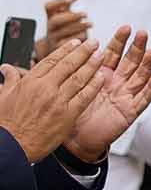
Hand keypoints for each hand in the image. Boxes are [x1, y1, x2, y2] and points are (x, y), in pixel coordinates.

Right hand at [0, 37, 104, 161]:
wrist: (13, 146)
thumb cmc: (8, 124)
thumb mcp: (3, 96)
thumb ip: (10, 79)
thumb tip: (6, 68)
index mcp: (30, 81)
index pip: (52, 59)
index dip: (66, 50)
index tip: (76, 43)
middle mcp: (45, 88)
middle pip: (68, 65)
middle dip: (83, 52)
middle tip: (94, 43)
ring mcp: (58, 102)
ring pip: (79, 78)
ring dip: (92, 65)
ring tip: (101, 56)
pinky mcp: (67, 116)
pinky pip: (84, 97)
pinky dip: (94, 86)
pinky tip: (102, 78)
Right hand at [38, 0, 91, 57]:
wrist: (56, 51)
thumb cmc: (63, 29)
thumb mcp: (64, 17)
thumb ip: (69, 5)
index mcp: (50, 16)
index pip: (48, 6)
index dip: (59, 1)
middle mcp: (49, 27)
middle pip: (56, 20)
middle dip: (71, 16)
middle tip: (85, 13)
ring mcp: (53, 39)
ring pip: (64, 32)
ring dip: (79, 27)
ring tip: (91, 24)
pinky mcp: (59, 49)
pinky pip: (67, 44)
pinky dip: (78, 39)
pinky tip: (87, 37)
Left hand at [63, 27, 150, 161]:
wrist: (76, 137)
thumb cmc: (74, 111)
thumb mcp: (74, 84)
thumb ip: (79, 67)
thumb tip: (78, 44)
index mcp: (102, 74)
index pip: (114, 53)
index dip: (120, 41)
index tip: (126, 28)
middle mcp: (117, 83)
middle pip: (130, 61)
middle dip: (137, 47)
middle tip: (143, 34)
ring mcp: (125, 96)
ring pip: (140, 77)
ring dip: (147, 64)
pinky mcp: (130, 111)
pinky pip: (143, 98)